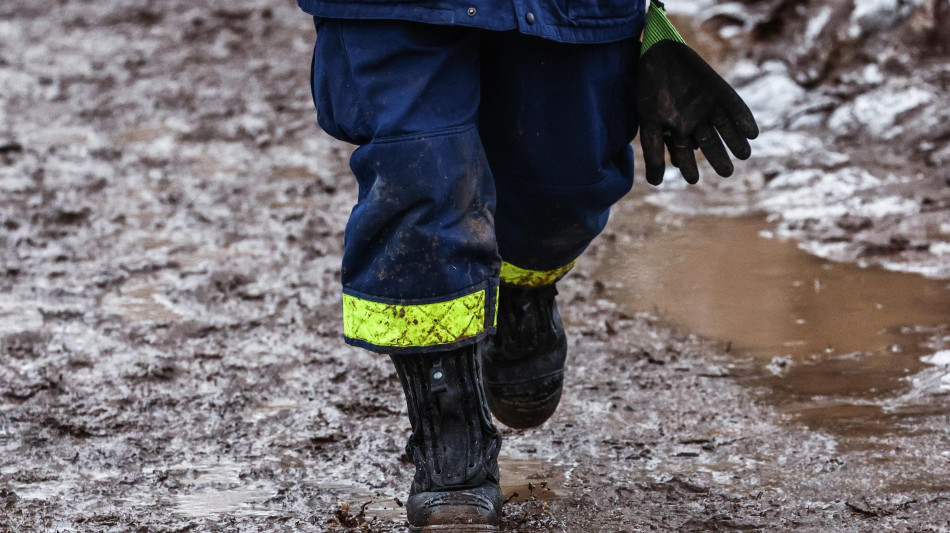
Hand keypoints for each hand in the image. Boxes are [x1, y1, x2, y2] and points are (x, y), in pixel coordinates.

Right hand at [636, 40, 758, 184]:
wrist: (661, 55)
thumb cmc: (651, 90)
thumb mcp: (650, 123)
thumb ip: (654, 153)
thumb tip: (656, 184)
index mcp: (677, 129)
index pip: (684, 153)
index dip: (688, 167)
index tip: (693, 179)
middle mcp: (695, 120)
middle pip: (709, 145)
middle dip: (718, 158)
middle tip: (727, 172)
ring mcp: (709, 107)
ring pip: (726, 130)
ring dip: (735, 142)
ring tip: (744, 154)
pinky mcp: (721, 93)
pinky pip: (737, 109)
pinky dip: (744, 120)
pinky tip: (753, 133)